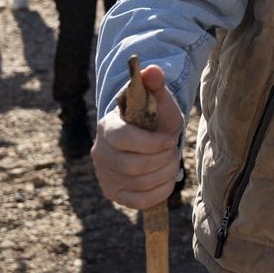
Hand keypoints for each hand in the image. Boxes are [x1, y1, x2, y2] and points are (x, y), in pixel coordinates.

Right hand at [92, 64, 184, 208]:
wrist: (145, 137)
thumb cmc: (152, 119)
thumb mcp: (158, 101)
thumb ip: (156, 85)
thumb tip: (152, 70)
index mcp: (107, 127)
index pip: (126, 140)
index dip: (153, 143)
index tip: (172, 139)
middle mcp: (100, 153)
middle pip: (135, 166)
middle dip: (164, 159)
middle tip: (173, 150)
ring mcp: (105, 176)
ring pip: (141, 184)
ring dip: (166, 173)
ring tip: (171, 161)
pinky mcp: (113, 194)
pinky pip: (139, 202)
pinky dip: (160, 192)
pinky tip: (166, 178)